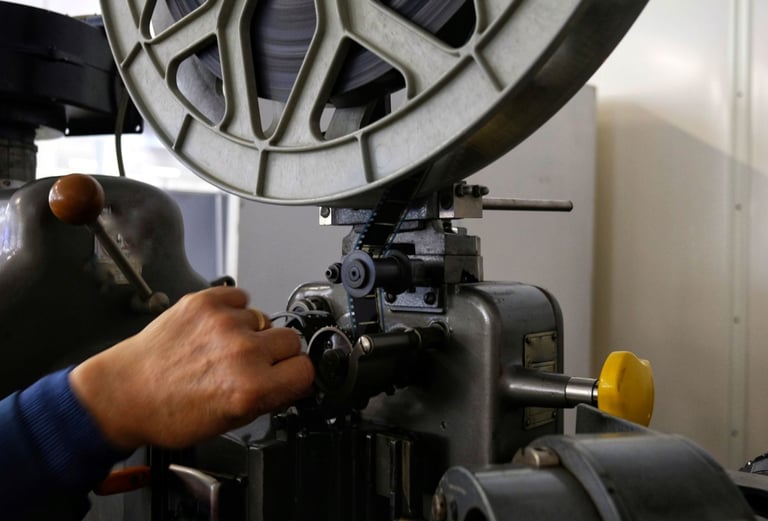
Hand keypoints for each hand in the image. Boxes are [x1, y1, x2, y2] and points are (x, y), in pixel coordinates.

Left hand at [69, 286, 313, 449]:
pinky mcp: (204, 302)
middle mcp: (241, 353)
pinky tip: (216, 330)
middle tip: (253, 364)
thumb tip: (291, 380)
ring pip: (265, 319)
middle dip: (277, 354)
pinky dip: (234, 311)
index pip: (305, 370)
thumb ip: (267, 398)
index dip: (296, 376)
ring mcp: (222, 324)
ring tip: (224, 348)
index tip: (287, 376)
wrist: (124, 393)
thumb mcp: (229, 422)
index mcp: (251, 389)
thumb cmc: (167, 412)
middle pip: (291, 340)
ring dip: (252, 332)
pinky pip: (241, 298)